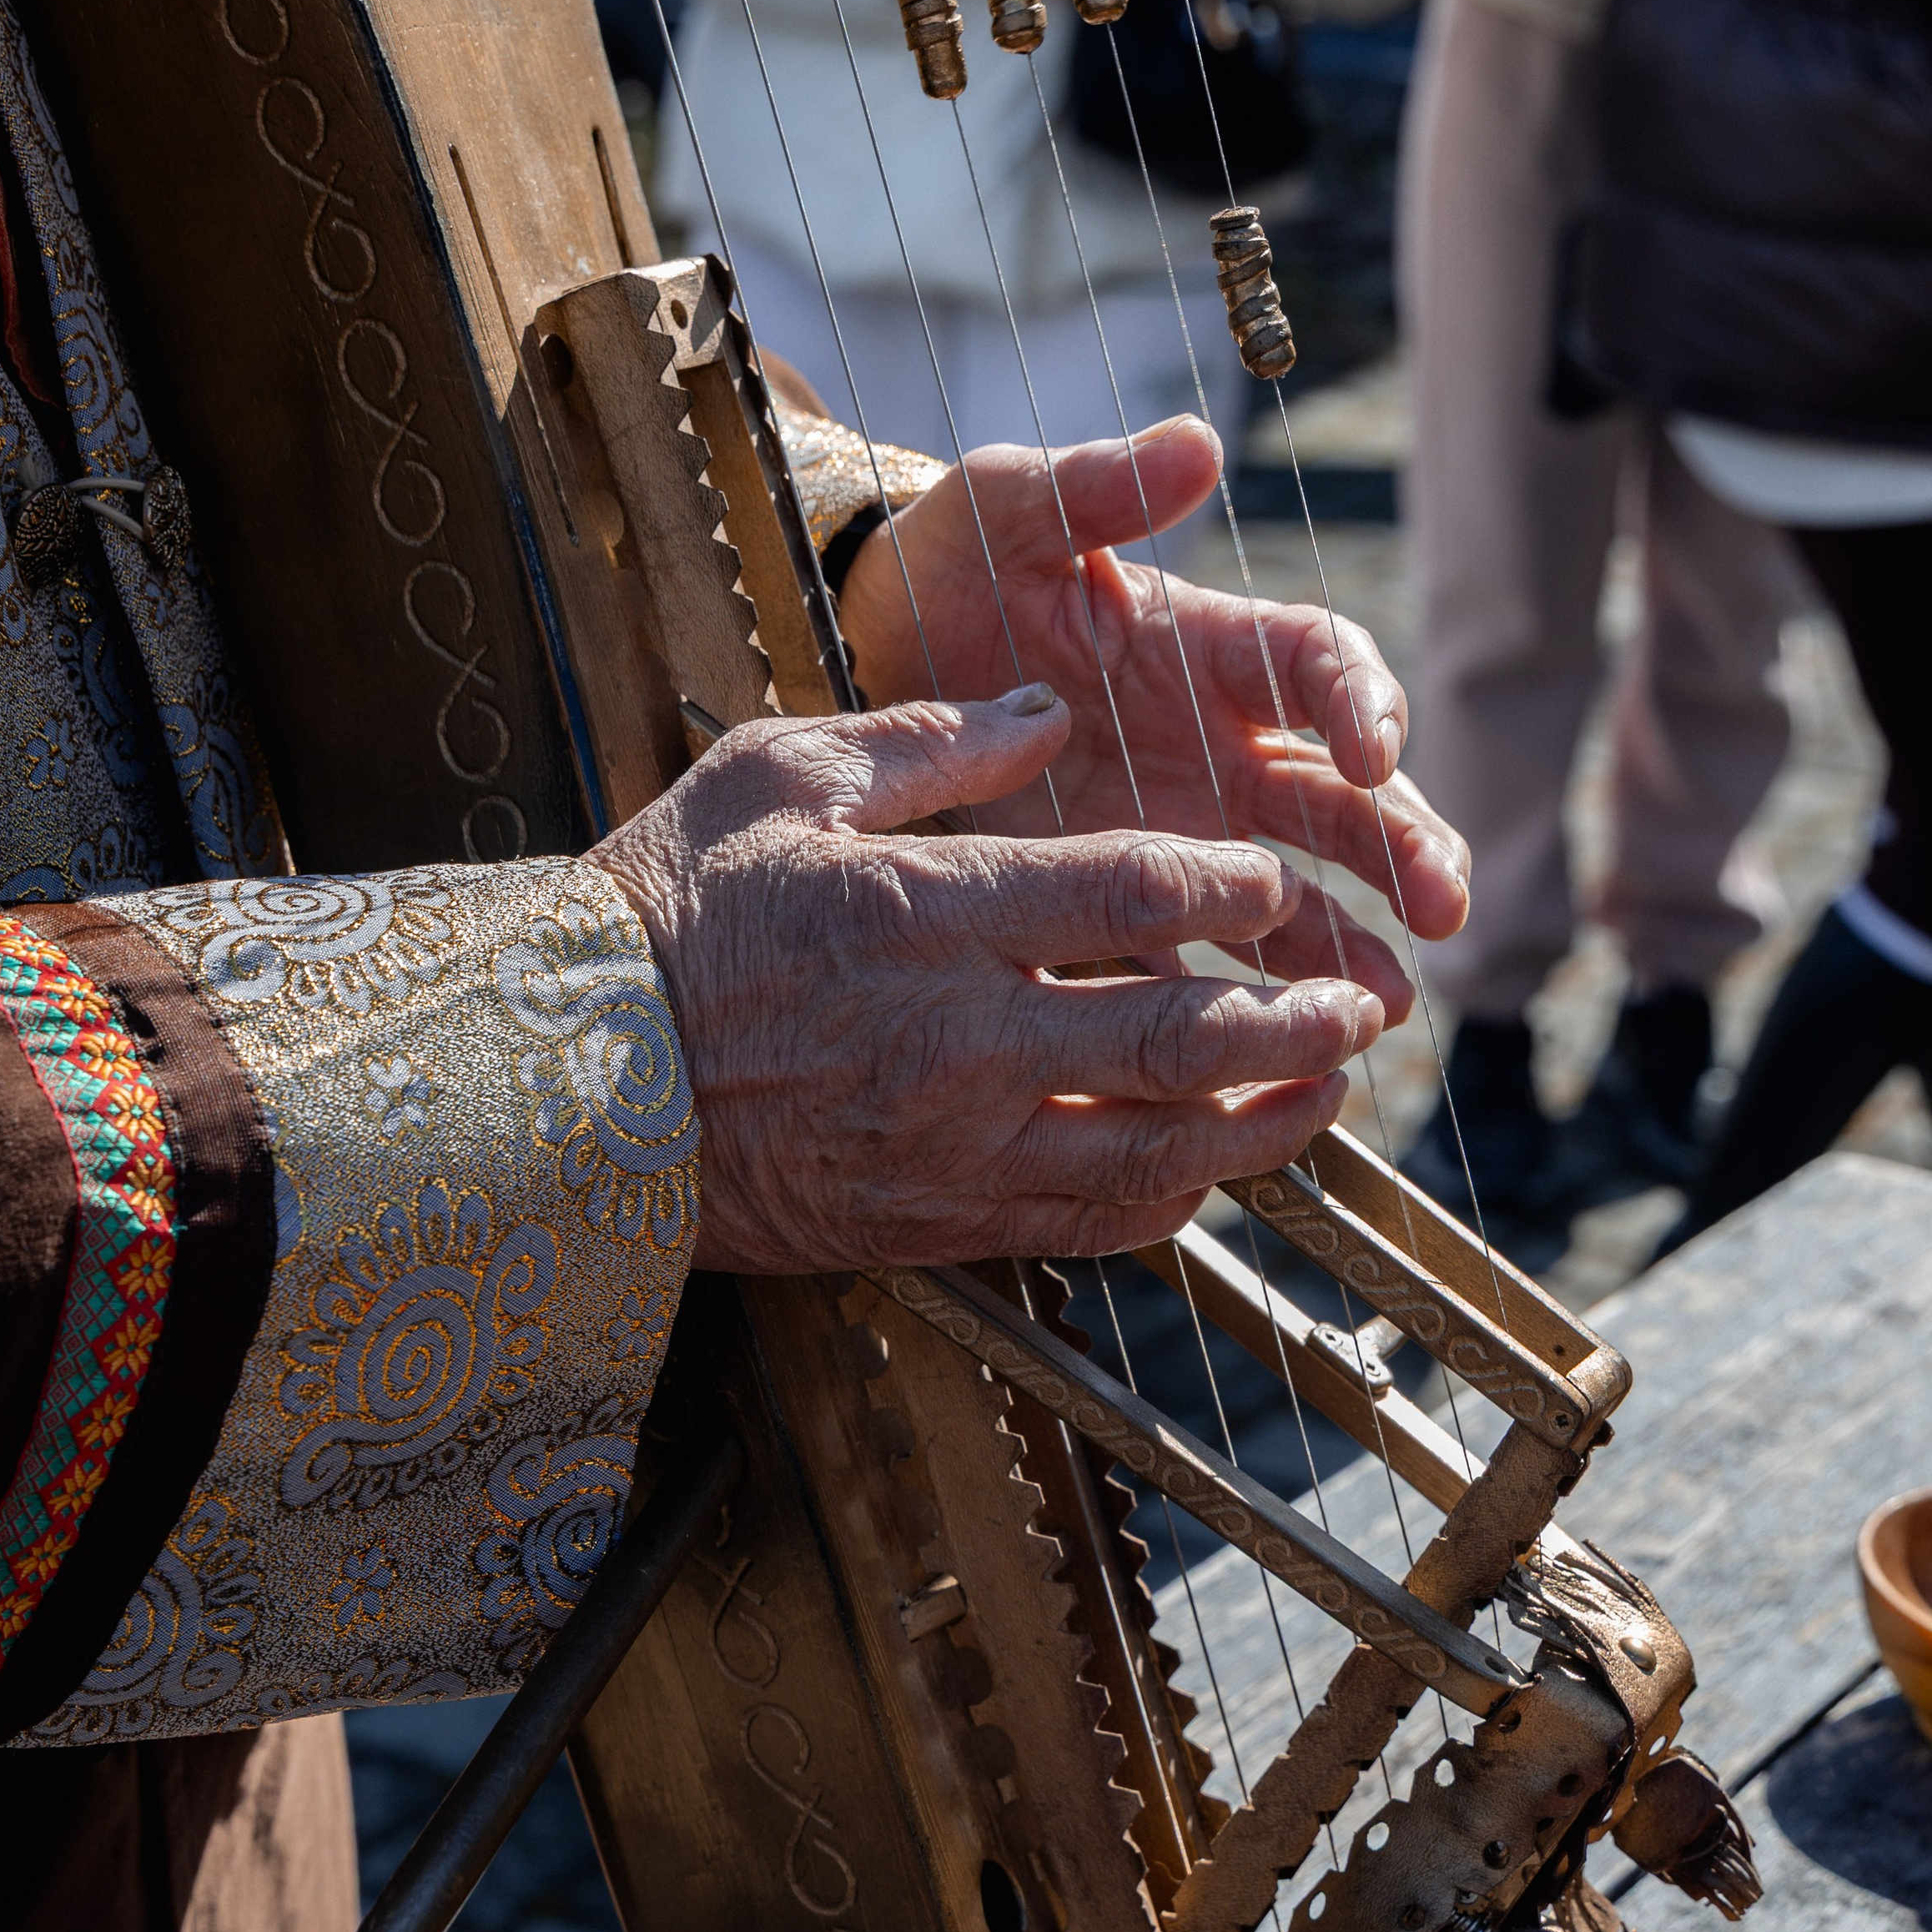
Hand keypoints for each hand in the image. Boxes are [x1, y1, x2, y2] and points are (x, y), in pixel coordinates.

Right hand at [591, 692, 1382, 1272]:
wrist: (564, 1086)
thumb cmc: (665, 915)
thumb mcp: (780, 779)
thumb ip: (929, 740)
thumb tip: (1048, 709)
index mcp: (929, 912)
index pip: (1131, 894)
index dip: (1230, 884)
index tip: (1281, 876)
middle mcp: (961, 1039)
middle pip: (1179, 1034)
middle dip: (1293, 1018)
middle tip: (1367, 1002)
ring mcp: (954, 1144)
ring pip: (1156, 1147)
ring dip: (1265, 1123)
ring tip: (1332, 1089)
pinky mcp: (937, 1220)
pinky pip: (1088, 1222)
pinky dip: (1171, 1197)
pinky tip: (1217, 1167)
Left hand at [835, 415, 1468, 993]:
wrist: (858, 649)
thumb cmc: (948, 563)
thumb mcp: (1005, 508)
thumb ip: (1094, 486)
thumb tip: (1196, 443)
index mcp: (1207, 644)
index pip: (1323, 664)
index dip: (1364, 704)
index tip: (1374, 756)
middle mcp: (1216, 742)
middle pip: (1343, 798)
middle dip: (1402, 846)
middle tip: (1441, 906)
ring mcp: (1177, 827)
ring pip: (1292, 889)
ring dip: (1347, 942)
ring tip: (1385, 1005)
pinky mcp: (1120, 894)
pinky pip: (1191, 952)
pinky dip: (1235, 1000)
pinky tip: (1272, 1051)